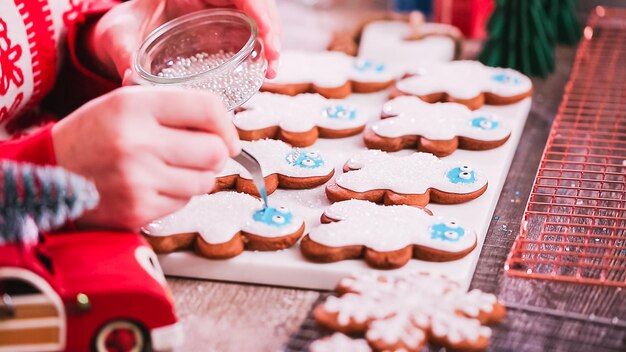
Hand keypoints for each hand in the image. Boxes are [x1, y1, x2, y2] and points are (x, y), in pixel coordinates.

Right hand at [52, 86, 240, 230]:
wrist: (48, 172)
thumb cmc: (93, 134)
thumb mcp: (125, 103)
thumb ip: (174, 107)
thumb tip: (225, 125)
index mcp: (134, 106)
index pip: (207, 108)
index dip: (226, 123)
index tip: (227, 134)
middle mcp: (136, 143)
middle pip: (215, 151)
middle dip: (215, 152)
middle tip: (199, 152)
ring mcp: (137, 181)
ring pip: (205, 181)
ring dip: (196, 175)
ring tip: (170, 167)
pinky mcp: (138, 211)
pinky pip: (184, 202)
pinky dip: (177, 194)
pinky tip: (154, 185)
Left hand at [90, 0, 280, 81]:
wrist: (121, 32)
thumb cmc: (121, 29)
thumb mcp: (119, 38)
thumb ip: (123, 54)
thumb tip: (130, 79)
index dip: (256, 8)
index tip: (265, 31)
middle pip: (254, 3)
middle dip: (270, 28)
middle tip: (274, 58)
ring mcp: (217, 11)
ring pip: (257, 17)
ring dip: (271, 40)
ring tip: (272, 68)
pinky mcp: (221, 27)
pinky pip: (250, 31)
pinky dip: (262, 48)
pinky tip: (265, 68)